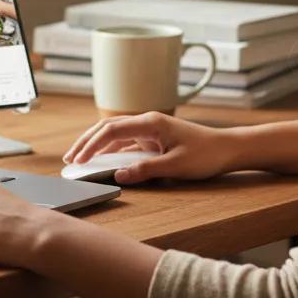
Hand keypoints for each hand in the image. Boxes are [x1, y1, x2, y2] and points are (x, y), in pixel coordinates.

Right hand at [62, 112, 240, 184]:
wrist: (228, 148)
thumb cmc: (207, 155)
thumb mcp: (175, 166)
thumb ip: (145, 170)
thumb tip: (118, 175)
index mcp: (151, 123)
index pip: (112, 130)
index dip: (91, 144)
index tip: (78, 159)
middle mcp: (148, 122)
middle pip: (108, 127)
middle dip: (87, 141)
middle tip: (69, 157)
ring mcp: (151, 129)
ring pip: (116, 133)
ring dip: (97, 144)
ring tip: (79, 158)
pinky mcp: (154, 138)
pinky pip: (126, 141)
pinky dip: (111, 149)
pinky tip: (102, 159)